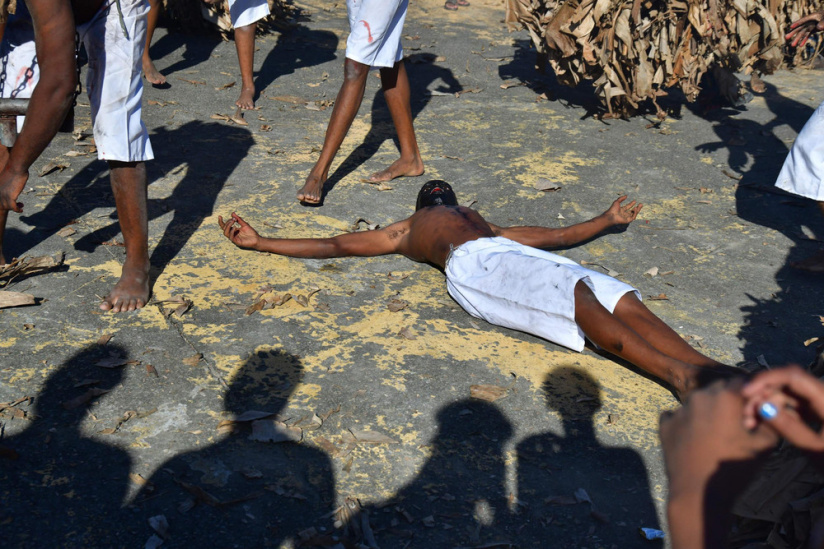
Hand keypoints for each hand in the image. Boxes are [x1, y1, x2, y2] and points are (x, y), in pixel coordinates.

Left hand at [0, 168, 27, 212]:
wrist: (15, 168)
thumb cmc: (13, 170)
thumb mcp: (6, 178)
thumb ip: (6, 183)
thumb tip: (10, 184)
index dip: (3, 202)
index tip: (12, 201)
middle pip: (0, 205)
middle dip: (8, 207)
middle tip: (16, 205)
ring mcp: (3, 195)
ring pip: (6, 207)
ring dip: (14, 208)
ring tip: (20, 207)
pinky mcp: (10, 197)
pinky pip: (13, 208)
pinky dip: (17, 210)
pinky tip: (21, 209)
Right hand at [218, 212, 260, 249]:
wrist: (257, 239)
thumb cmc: (251, 232)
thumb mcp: (244, 224)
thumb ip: (238, 219)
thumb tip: (232, 213)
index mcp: (233, 230)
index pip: (224, 226)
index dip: (221, 222)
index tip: (220, 216)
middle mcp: (232, 234)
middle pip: (224, 229)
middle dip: (227, 223)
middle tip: (233, 219)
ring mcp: (234, 238)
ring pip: (225, 233)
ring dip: (228, 226)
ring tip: (233, 222)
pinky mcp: (236, 242)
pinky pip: (231, 237)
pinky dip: (232, 232)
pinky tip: (235, 228)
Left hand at [604, 195, 641, 224]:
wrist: (611, 215)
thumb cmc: (613, 209)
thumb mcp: (617, 202)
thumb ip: (621, 198)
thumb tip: (626, 195)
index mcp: (621, 210)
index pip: (628, 207)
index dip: (631, 204)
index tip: (635, 201)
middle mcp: (624, 214)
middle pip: (632, 211)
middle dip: (637, 208)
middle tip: (641, 204)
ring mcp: (626, 218)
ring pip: (633, 214)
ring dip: (637, 210)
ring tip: (639, 206)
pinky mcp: (627, 221)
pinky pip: (633, 217)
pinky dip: (635, 213)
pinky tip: (635, 208)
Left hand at [660, 379, 777, 498]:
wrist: (698, 492)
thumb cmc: (734, 469)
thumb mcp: (763, 445)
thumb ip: (769, 418)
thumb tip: (768, 402)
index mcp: (725, 397)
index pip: (743, 382)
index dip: (751, 395)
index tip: (754, 412)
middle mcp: (700, 396)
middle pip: (719, 389)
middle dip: (729, 401)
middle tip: (736, 424)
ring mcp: (679, 409)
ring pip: (698, 401)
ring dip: (708, 410)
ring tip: (716, 435)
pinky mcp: (664, 423)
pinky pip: (678, 415)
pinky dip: (687, 422)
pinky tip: (694, 438)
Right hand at [742, 366, 823, 462]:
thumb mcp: (814, 449)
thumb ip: (788, 427)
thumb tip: (761, 408)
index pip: (793, 376)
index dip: (766, 379)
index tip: (745, 393)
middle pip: (787, 384)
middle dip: (762, 395)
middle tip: (745, 416)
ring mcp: (821, 403)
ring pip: (787, 394)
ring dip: (766, 404)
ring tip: (750, 423)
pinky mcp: (818, 412)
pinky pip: (793, 405)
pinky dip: (776, 411)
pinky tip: (763, 423)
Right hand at [786, 10, 823, 47]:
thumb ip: (823, 23)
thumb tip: (818, 28)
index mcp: (814, 16)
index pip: (804, 19)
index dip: (798, 23)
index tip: (791, 27)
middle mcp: (811, 21)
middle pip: (801, 27)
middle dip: (793, 32)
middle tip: (786, 37)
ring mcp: (812, 26)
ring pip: (803, 32)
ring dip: (797, 39)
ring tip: (792, 45)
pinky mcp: (814, 29)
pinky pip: (807, 35)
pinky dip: (804, 40)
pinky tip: (800, 45)